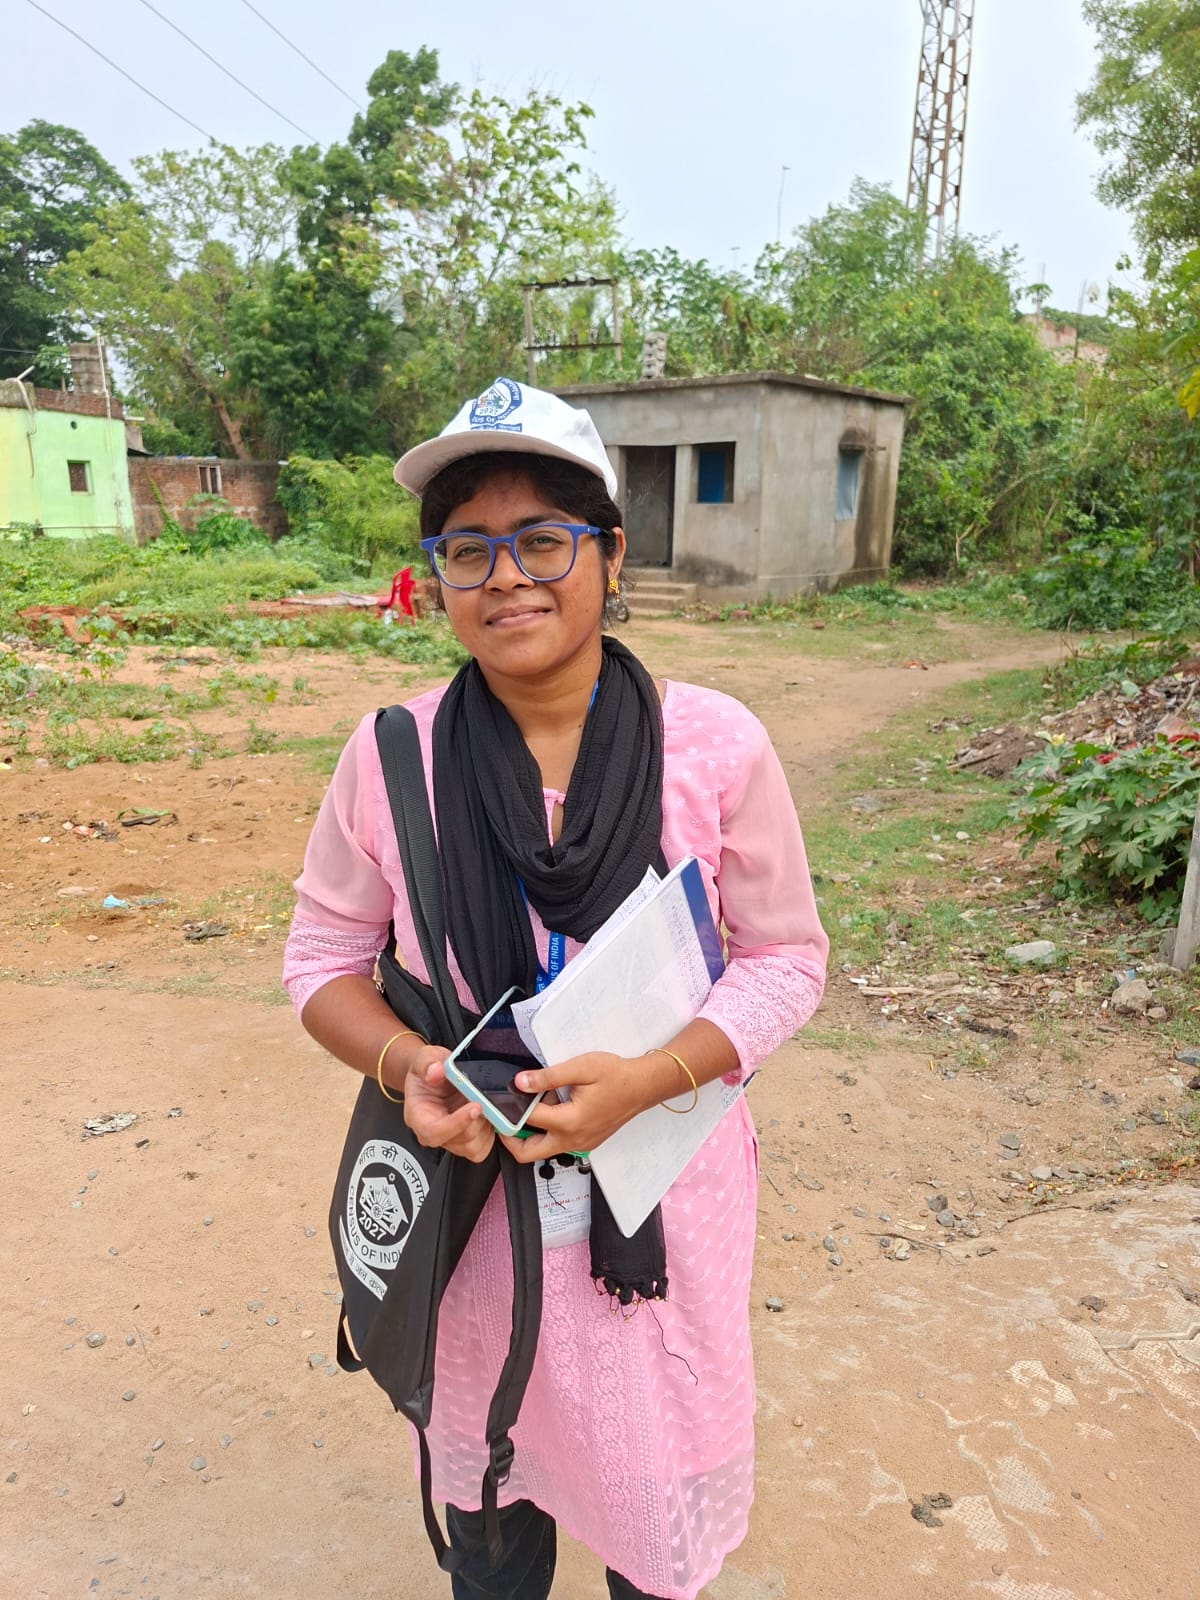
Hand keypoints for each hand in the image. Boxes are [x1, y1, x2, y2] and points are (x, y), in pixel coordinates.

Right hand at [403, 1044, 495, 1163]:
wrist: (435, 1073)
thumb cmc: (427, 1070)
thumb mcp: (424, 1057)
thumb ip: (427, 1062)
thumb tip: (436, 1071)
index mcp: (418, 1116)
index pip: (434, 1131)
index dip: (457, 1122)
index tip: (475, 1106)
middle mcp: (434, 1132)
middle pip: (459, 1140)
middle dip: (478, 1120)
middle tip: (486, 1099)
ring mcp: (451, 1139)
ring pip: (474, 1146)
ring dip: (486, 1126)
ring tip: (485, 1103)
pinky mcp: (467, 1140)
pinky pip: (483, 1146)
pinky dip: (492, 1132)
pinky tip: (489, 1113)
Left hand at [499, 1052, 648, 1164]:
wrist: (642, 1086)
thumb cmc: (616, 1076)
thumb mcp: (581, 1068)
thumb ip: (548, 1077)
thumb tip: (520, 1082)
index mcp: (569, 1121)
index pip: (527, 1120)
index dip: (509, 1107)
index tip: (497, 1099)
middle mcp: (573, 1139)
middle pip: (527, 1153)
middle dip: (510, 1138)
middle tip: (504, 1117)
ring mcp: (580, 1144)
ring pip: (542, 1151)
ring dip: (529, 1135)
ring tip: (529, 1108)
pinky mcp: (585, 1142)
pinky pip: (557, 1145)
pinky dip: (547, 1133)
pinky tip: (551, 1109)